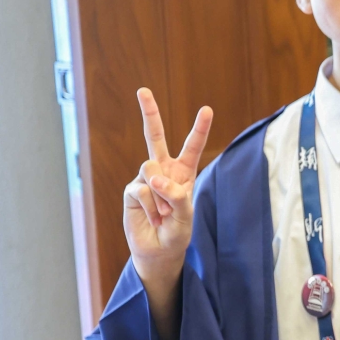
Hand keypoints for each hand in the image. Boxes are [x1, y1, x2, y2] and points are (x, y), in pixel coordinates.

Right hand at [122, 88, 212, 283]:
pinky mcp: (132, 190)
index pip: (192, 146)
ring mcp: (145, 179)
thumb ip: (176, 195)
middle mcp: (164, 171)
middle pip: (155, 137)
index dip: (199, 128)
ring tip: (164, 212)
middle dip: (149, 113)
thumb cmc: (178, 231)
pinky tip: (153, 216)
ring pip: (149, 167)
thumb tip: (155, 179)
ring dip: (160, 193)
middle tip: (142, 90)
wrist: (159, 250)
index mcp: (184, 173)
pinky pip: (140, 188)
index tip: (206, 109)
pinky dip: (150, 204)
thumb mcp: (186, 214)